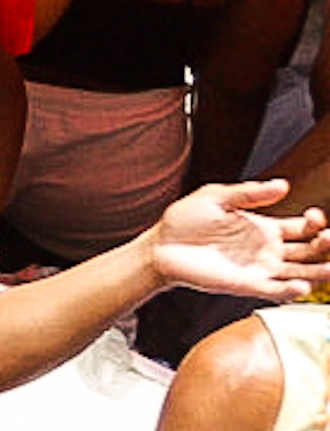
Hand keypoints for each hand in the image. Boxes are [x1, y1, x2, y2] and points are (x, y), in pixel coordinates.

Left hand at [143, 183, 329, 301]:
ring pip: (301, 274)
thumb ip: (249, 193)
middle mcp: (268, 251)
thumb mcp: (217, 197)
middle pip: (309, 252)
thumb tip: (282, 184)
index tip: (316, 217)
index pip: (302, 228)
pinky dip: (290, 290)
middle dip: (325, 246)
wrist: (161, 244)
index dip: (315, 224)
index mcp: (264, 228)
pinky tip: (301, 284)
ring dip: (319, 272)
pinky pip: (275, 291)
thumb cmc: (186, 219)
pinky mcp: (247, 285)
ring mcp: (260, 269)